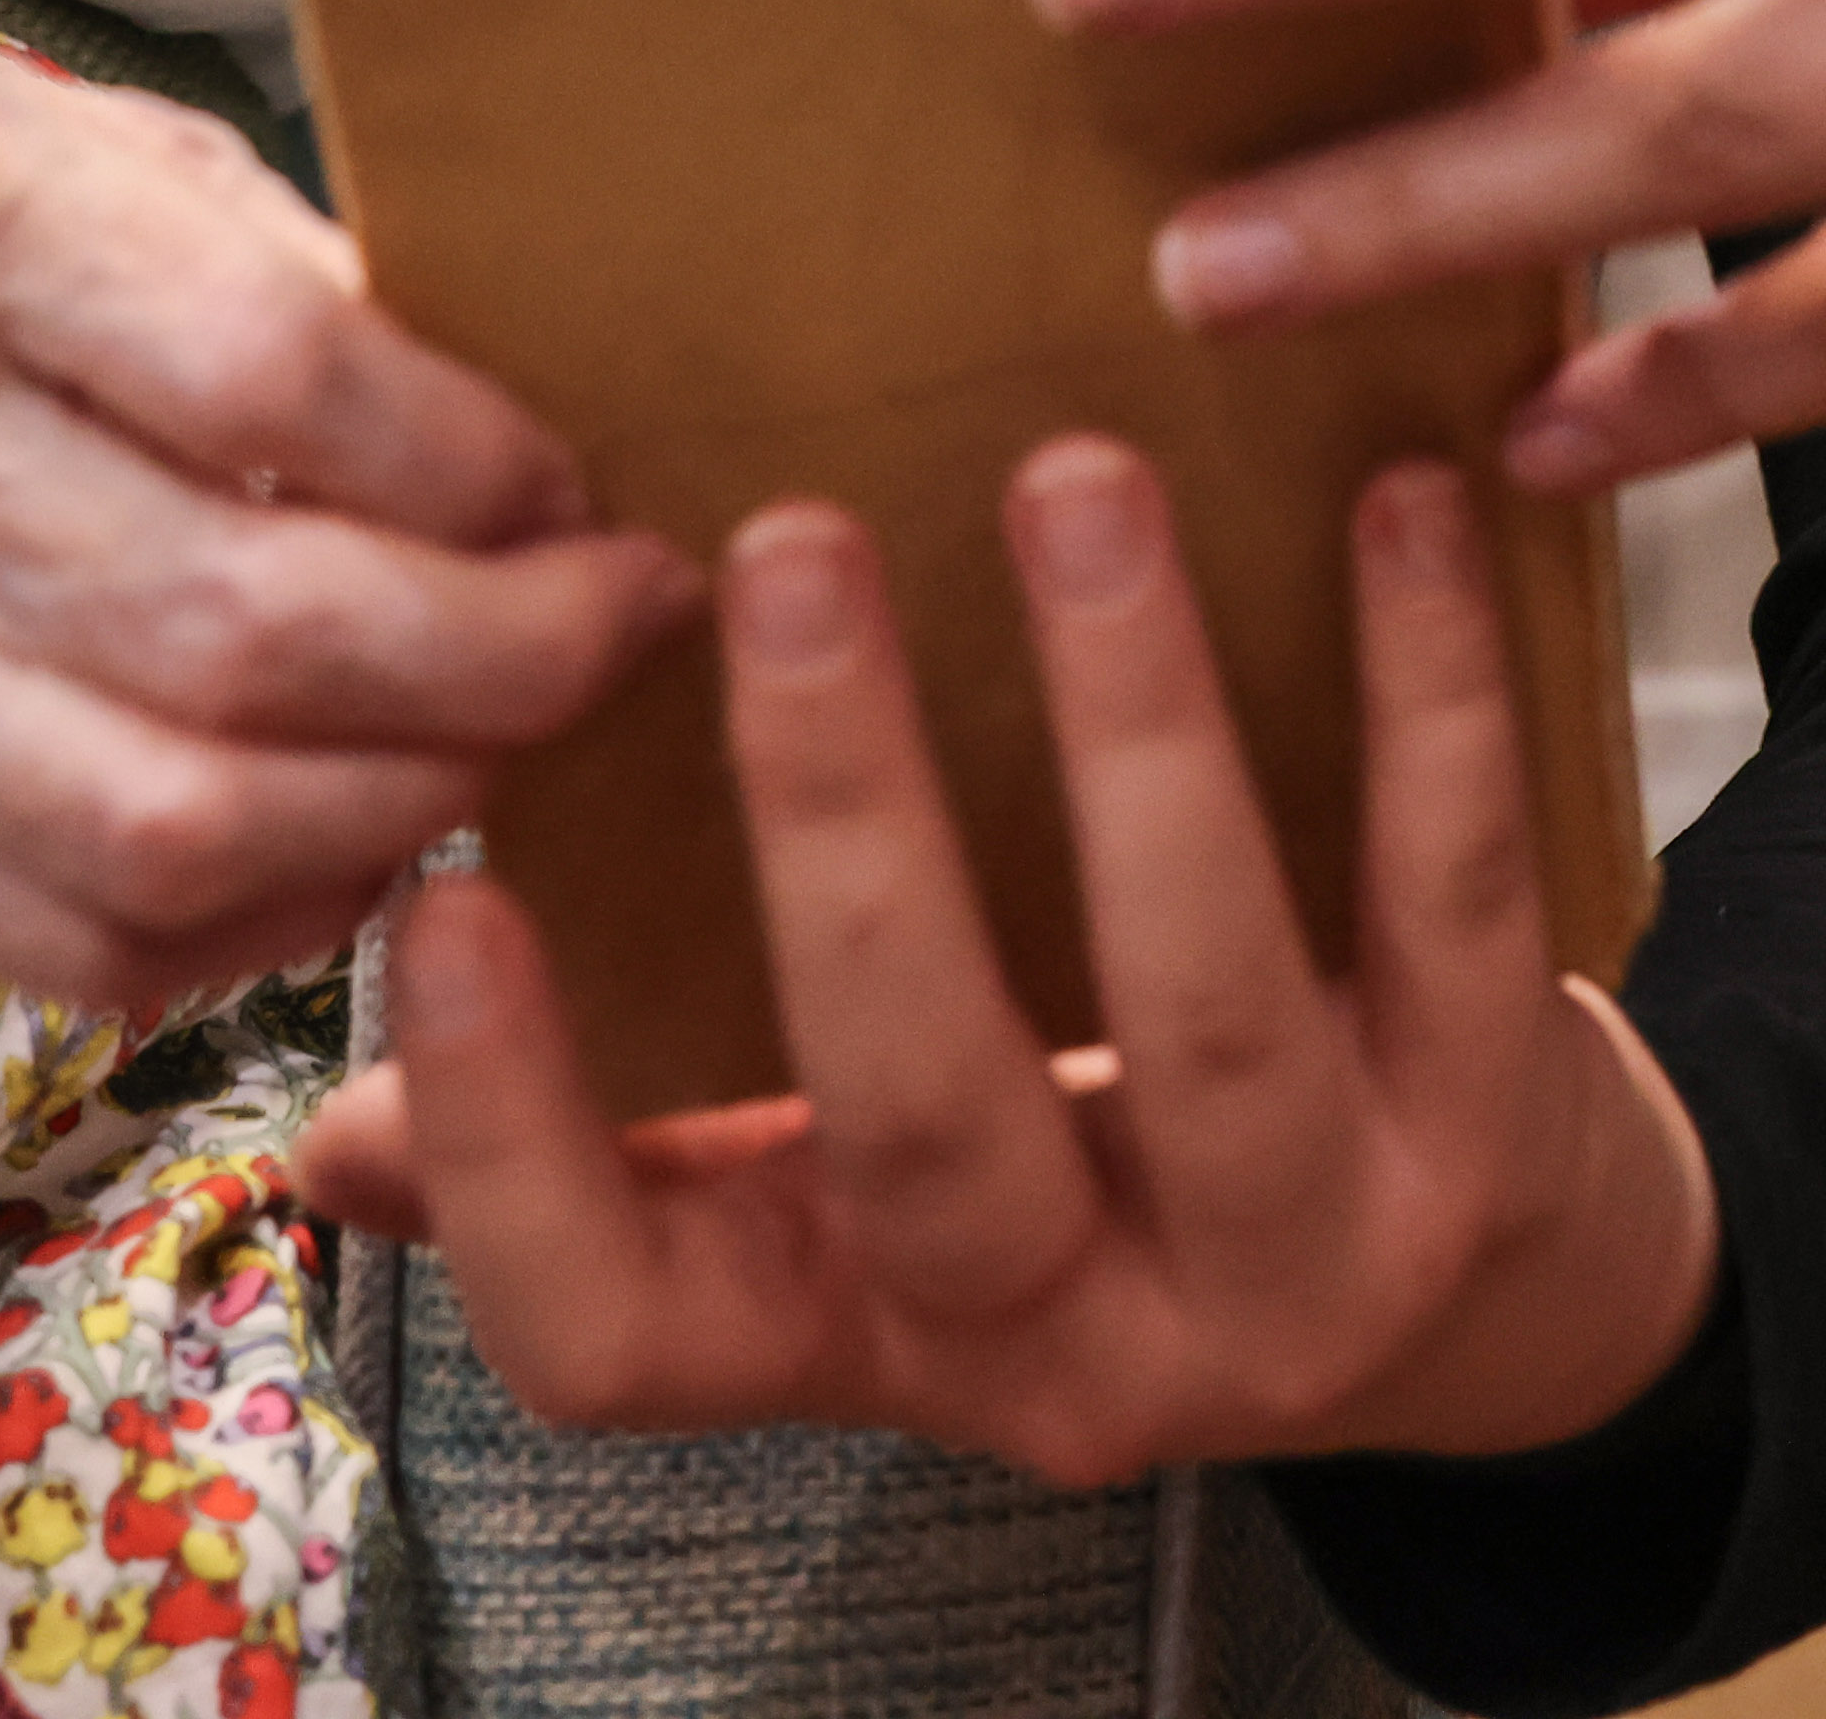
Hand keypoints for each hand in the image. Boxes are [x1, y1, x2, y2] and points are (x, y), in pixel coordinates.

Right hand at [0, 9, 694, 1008]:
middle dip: (497, 658)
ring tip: (513, 737)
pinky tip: (360, 830)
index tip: (587, 481)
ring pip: (174, 817)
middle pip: (240, 627)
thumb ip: (262, 258)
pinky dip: (267, 912)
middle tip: (620, 627)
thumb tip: (509, 409)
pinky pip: (88, 934)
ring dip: (405, 802)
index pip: (269, 375)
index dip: (473, 457)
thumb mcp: (52, 123)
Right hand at [304, 440, 1720, 1482]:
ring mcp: (1298, 1254)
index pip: (625, 1334)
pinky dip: (1430, 692)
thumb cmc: (1104, 1161)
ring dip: (1136, 729)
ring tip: (1076, 484)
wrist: (1489, 1287)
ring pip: (1205, 1011)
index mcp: (856, 1327)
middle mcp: (1066, 1341)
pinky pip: (1461, 901)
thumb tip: (331, 1112)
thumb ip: (628, 1130)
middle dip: (847, 836)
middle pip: (921, 1126)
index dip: (517, 1147)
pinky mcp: (1495, 1139)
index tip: (447, 893)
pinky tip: (1392, 501)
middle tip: (782, 561)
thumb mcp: (853, 1202)